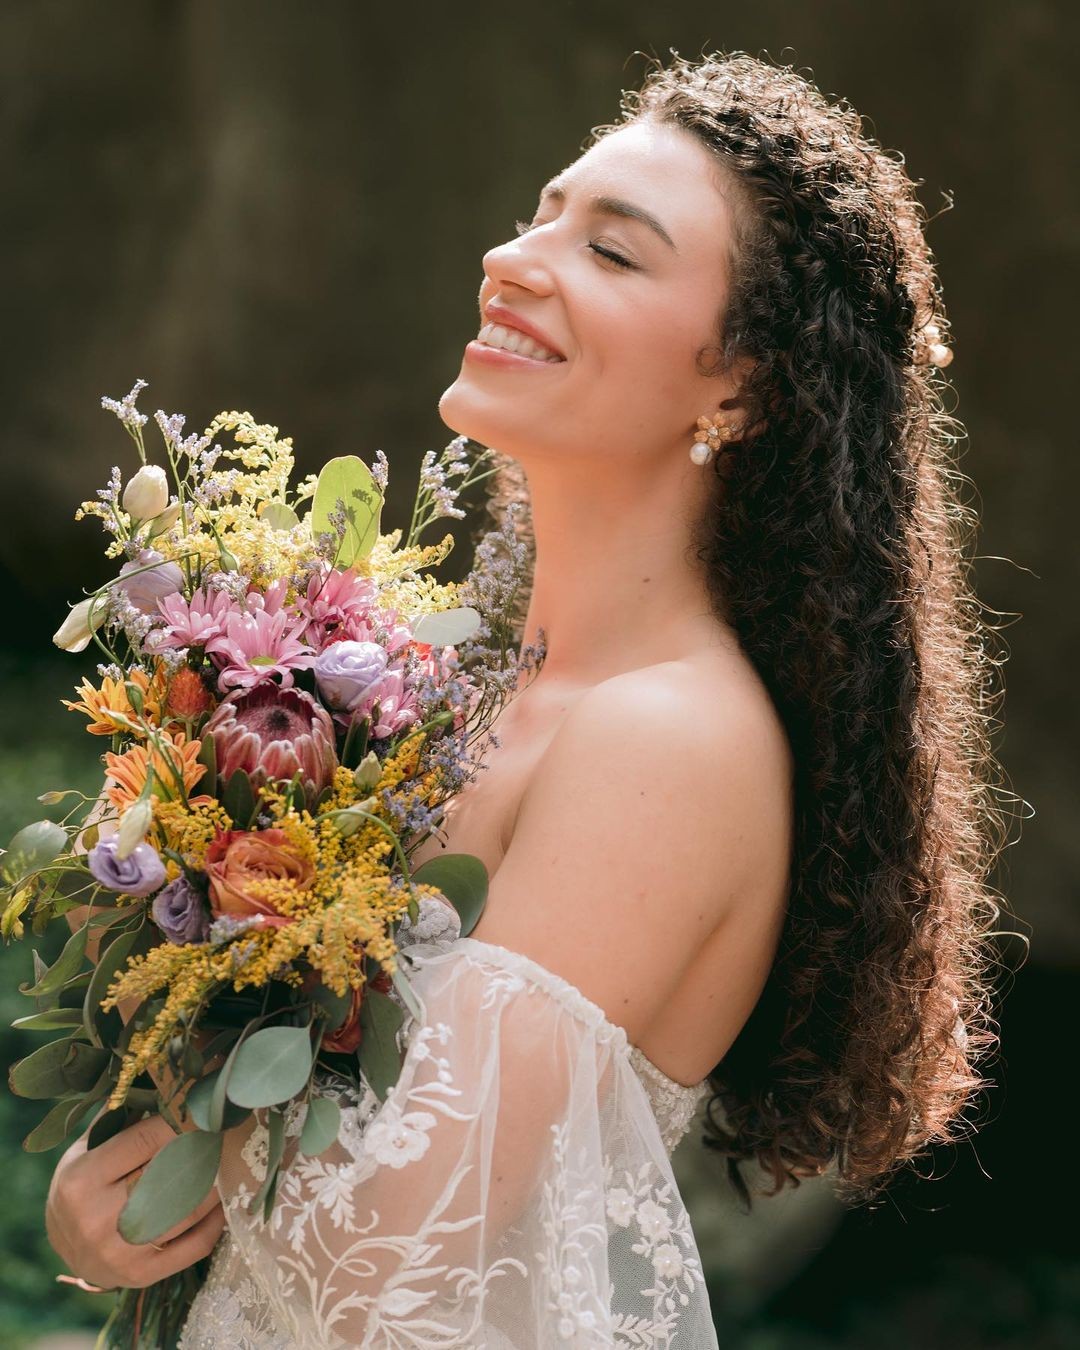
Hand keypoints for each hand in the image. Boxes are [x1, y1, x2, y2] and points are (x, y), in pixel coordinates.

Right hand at [47, 1114, 224, 1289]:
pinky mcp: (139, 1276)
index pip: (144, 1140)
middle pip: (169, 1177)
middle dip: (204, 1151)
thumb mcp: (86, 1149)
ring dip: (217, 1184)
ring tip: (233, 1161)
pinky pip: (193, 1246)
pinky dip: (216, 1221)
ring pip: (187, 1211)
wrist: (65, 1247)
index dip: (181, 1121)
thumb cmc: (81, 1186)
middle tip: (228, 1131)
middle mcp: (96, 1219)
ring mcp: (118, 1253)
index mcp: (82, 1179)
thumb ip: (120, 1120)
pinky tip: (225, 1201)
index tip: (205, 1108)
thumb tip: (164, 1081)